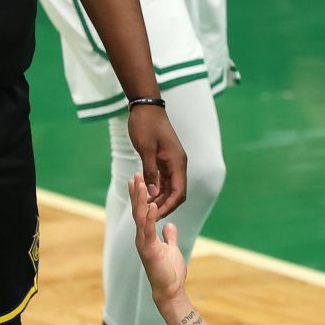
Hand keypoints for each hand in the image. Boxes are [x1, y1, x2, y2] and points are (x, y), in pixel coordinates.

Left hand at [129, 103, 187, 218]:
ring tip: (145, 208)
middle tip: (149, 216)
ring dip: (159, 198)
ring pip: (170, 187)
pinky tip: (146, 195)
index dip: (169, 206)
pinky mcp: (165, 160)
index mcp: (177, 162)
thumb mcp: (145, 149)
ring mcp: (172, 162)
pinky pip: (163, 179)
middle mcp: (178, 164)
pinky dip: (156, 188)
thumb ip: (150, 172)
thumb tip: (153, 193)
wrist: (146, 107)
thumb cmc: (145, 125)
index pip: (179, 192)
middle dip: (164, 205)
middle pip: (176, 193)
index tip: (156, 216)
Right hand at [130, 172, 189, 309]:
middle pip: (137, 210)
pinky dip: (149, 216)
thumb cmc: (170, 272)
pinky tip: (150, 204)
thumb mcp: (171, 249)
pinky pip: (148, 230)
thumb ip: (169, 236)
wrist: (170, 290)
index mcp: (147, 236)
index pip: (141, 212)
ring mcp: (144, 243)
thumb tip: (170, 225)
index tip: (137, 180)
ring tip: (139, 182)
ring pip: (140, 217)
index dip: (139, 196)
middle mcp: (142, 238)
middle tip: (135, 174)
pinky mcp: (150, 250)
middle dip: (136, 192)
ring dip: (139, 199)